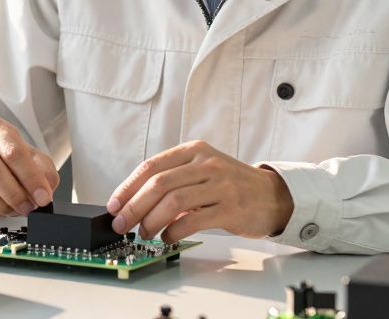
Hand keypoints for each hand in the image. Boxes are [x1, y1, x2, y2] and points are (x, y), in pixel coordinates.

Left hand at [106, 140, 293, 242]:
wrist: (274, 196)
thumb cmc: (232, 185)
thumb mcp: (203, 171)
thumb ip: (174, 180)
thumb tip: (134, 202)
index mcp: (194, 151)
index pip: (151, 166)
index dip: (128, 187)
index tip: (114, 205)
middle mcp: (206, 164)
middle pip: (159, 183)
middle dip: (134, 206)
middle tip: (121, 224)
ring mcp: (220, 185)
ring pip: (173, 201)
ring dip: (151, 221)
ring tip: (144, 233)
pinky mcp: (230, 207)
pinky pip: (193, 220)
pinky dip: (174, 231)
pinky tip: (167, 238)